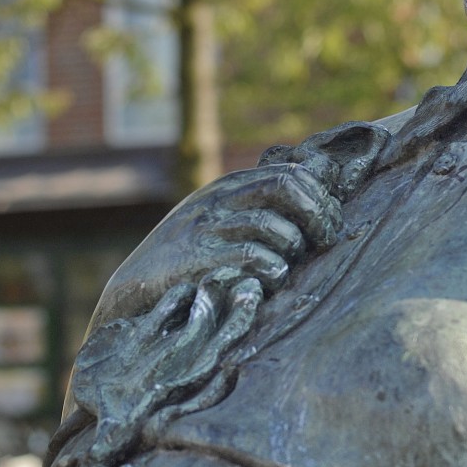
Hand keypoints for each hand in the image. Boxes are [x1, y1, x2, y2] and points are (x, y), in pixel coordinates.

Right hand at [86, 163, 341, 331]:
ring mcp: (207, 228)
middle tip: (324, 241)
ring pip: (274, 228)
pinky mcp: (199, 260)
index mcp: (228, 188)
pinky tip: (265, 283)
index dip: (321, 198)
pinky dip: (272, 272)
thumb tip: (322, 195)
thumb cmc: (190, 261)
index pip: (290, 174)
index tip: (332, 224)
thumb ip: (261, 208)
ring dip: (291, 251)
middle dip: (318, 215)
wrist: (135, 292)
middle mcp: (218, 200)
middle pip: (286, 188)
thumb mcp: (222, 221)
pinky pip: (255, 259)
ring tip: (282, 269)